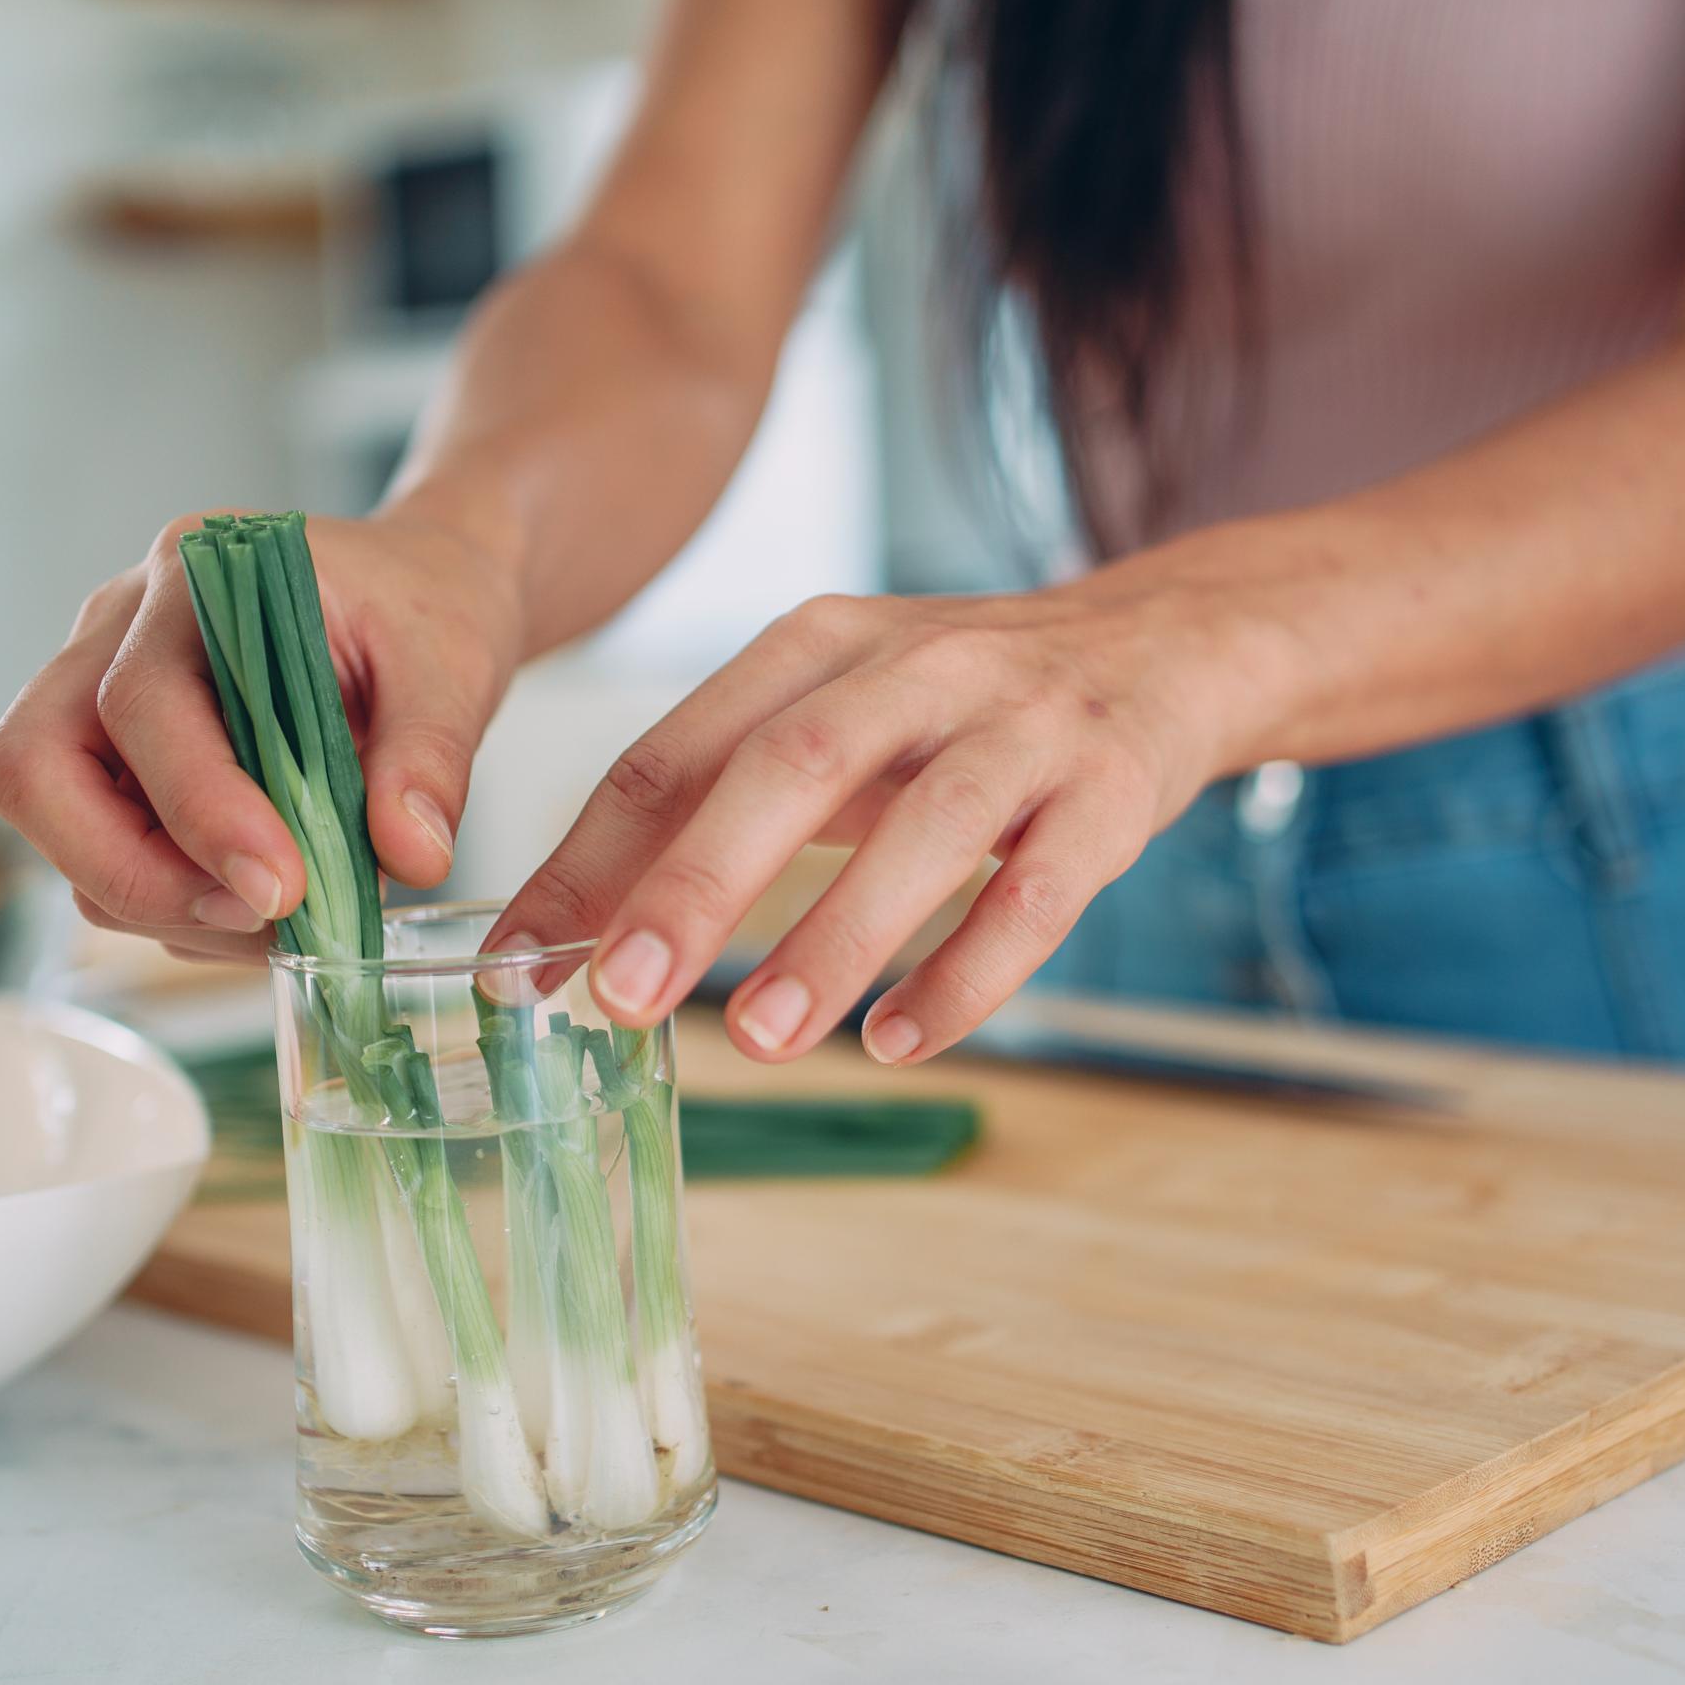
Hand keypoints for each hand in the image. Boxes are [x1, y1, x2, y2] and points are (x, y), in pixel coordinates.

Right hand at [0, 508, 521, 961]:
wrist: (415, 593)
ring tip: (285, 917)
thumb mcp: (455, 665)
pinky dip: (176, 904)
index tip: (281, 889)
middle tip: (254, 915)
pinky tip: (266, 903)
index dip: (198, 809)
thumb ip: (431, 756)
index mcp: (193, 581)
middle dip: (131, 871)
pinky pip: (102, 854)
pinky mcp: (117, 763)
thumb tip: (411, 858)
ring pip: (57, 828)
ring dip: (160, 901)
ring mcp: (98, 697)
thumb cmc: (422, 611)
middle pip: (31, 768)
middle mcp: (117, 633)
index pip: (141, 704)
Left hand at [494, 585, 1246, 1062]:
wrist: (1167, 645)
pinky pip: (1037, 894)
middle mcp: (918, 668)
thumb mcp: (836, 715)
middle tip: (619, 995)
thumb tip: (573, 934)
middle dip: (695, 887)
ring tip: (758, 1040)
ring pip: (924, 832)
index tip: (518, 962)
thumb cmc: (962, 706)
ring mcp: (1024, 726)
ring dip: (834, 938)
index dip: (589, 858)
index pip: (678, 750)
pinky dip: (966, 974)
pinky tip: (901, 1041)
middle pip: (791, 771)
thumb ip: (718, 805)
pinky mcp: (1111, 792)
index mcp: (819, 644)